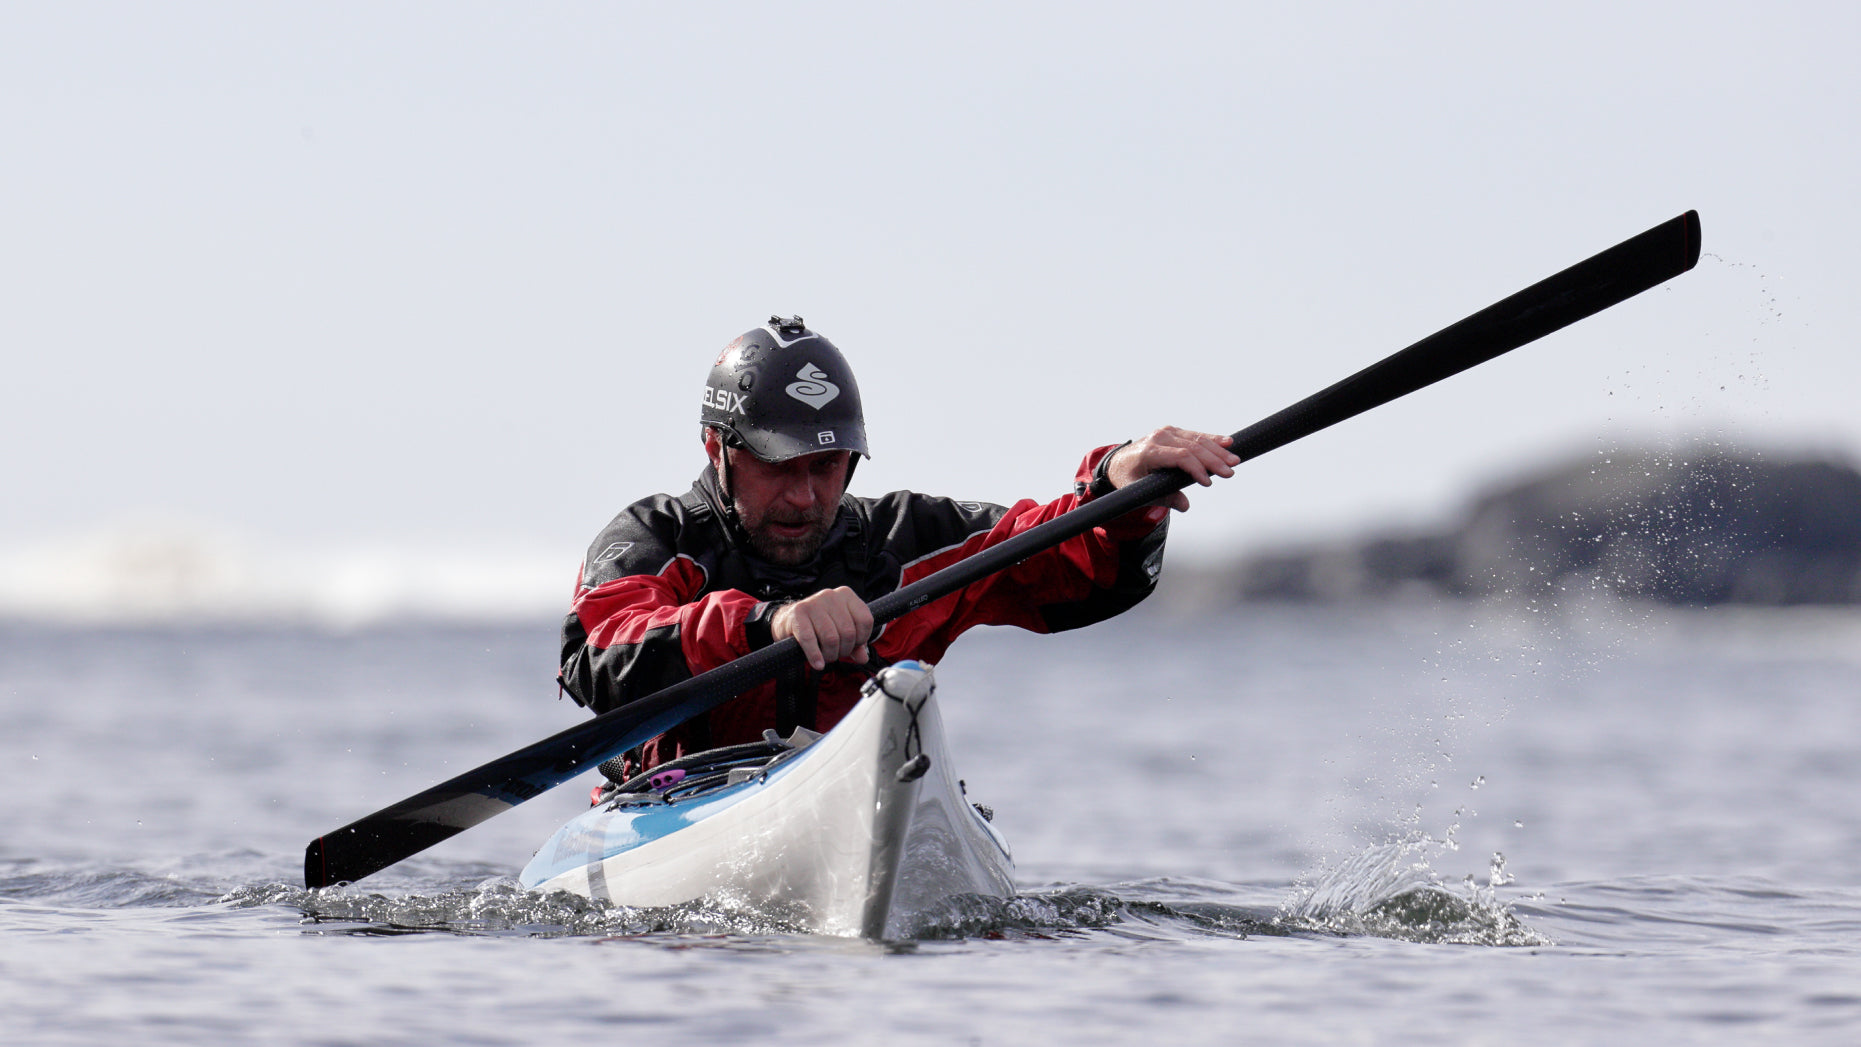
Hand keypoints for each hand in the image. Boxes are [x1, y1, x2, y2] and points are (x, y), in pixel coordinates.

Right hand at [771, 586, 873, 670]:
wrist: (788, 621)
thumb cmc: (818, 626)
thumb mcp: (840, 632)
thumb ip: (855, 644)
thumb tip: (863, 658)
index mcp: (846, 595)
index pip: (865, 620)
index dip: (861, 639)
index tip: (852, 646)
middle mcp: (831, 595)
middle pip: (848, 632)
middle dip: (843, 650)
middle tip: (835, 654)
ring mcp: (814, 603)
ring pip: (831, 638)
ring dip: (830, 655)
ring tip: (825, 657)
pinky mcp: (797, 613)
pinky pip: (810, 640)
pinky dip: (815, 656)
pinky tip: (817, 664)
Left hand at [1105, 426, 1239, 511]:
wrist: (1118, 463)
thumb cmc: (1128, 479)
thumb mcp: (1138, 492)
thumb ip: (1162, 498)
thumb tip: (1184, 505)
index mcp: (1149, 451)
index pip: (1179, 456)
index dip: (1196, 468)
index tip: (1209, 482)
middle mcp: (1158, 438)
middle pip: (1192, 447)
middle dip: (1213, 460)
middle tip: (1230, 471)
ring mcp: (1167, 432)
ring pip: (1197, 439)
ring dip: (1217, 450)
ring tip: (1234, 460)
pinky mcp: (1173, 432)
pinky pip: (1195, 435)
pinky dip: (1212, 439)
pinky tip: (1227, 443)